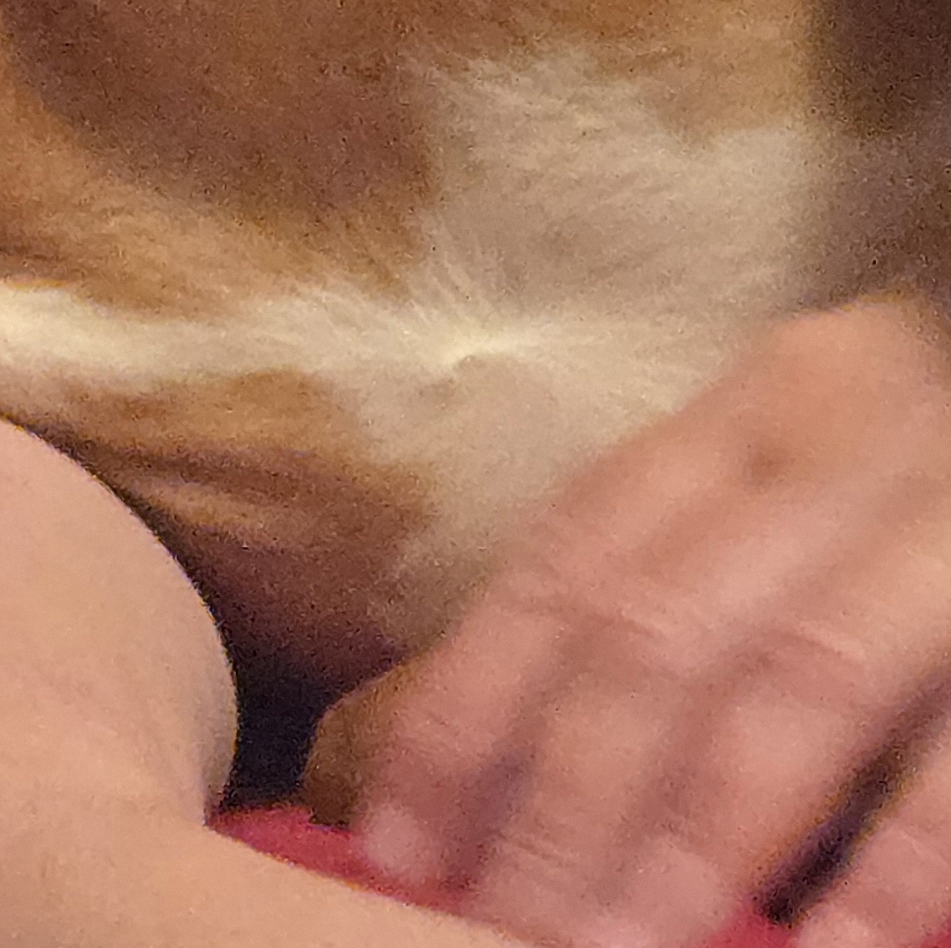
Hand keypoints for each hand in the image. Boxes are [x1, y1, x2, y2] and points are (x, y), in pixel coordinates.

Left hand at [351, 293, 950, 947]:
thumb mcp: (828, 473)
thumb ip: (702, 573)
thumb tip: (535, 764)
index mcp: (765, 404)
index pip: (575, 560)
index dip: (475, 705)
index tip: (402, 843)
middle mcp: (854, 438)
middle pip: (663, 631)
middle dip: (570, 801)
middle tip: (504, 934)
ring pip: (796, 684)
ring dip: (702, 841)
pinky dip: (897, 861)